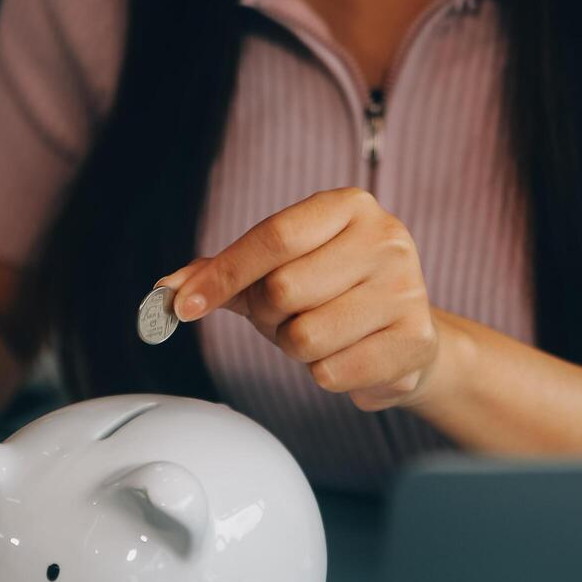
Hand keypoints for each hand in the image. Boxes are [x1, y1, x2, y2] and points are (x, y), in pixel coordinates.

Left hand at [160, 187, 442, 411]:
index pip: (273, 236)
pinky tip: (348, 356)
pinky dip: (324, 374)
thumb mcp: (280, 270)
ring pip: (305, 337)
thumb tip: (165, 289)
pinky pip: (330, 372)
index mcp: (349, 207)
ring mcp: (406, 289)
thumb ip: (224, 273)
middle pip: (283, 290)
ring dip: (296, 348)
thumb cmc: (335, 295)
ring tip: (322, 335)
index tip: (182, 306)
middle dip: (269, 316)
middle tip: (287, 317)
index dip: (222, 274)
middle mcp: (385, 239)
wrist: (407, 335)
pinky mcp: (415, 340)